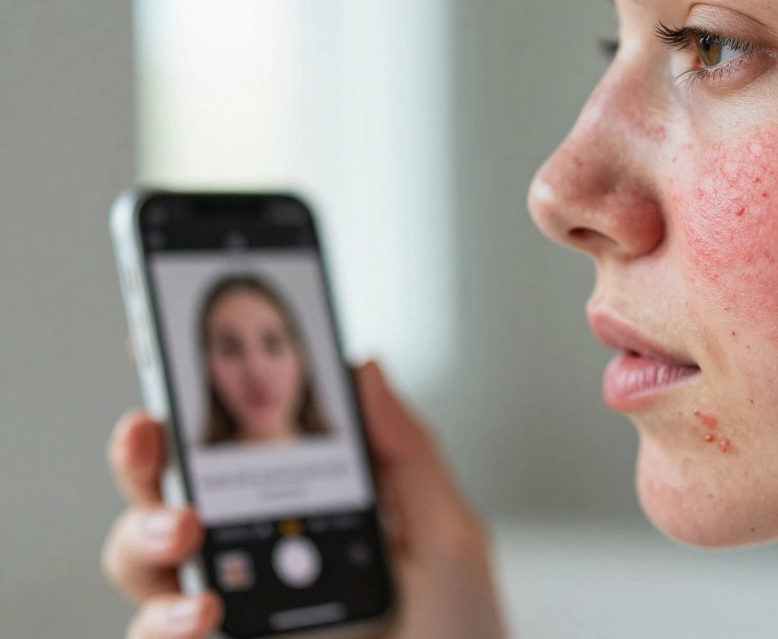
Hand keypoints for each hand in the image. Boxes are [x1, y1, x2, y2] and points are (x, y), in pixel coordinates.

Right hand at [101, 361, 505, 638]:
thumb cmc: (459, 635)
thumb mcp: (448, 538)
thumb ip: (408, 455)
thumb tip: (365, 367)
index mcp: (310, 506)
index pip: (240, 443)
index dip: (195, 395)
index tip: (168, 344)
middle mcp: (259, 551)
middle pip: (169, 488)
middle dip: (143, 452)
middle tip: (150, 433)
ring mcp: (232, 607)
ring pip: (142, 556)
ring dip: (142, 531)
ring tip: (185, 529)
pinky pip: (155, 634)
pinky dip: (159, 621)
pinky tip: (200, 611)